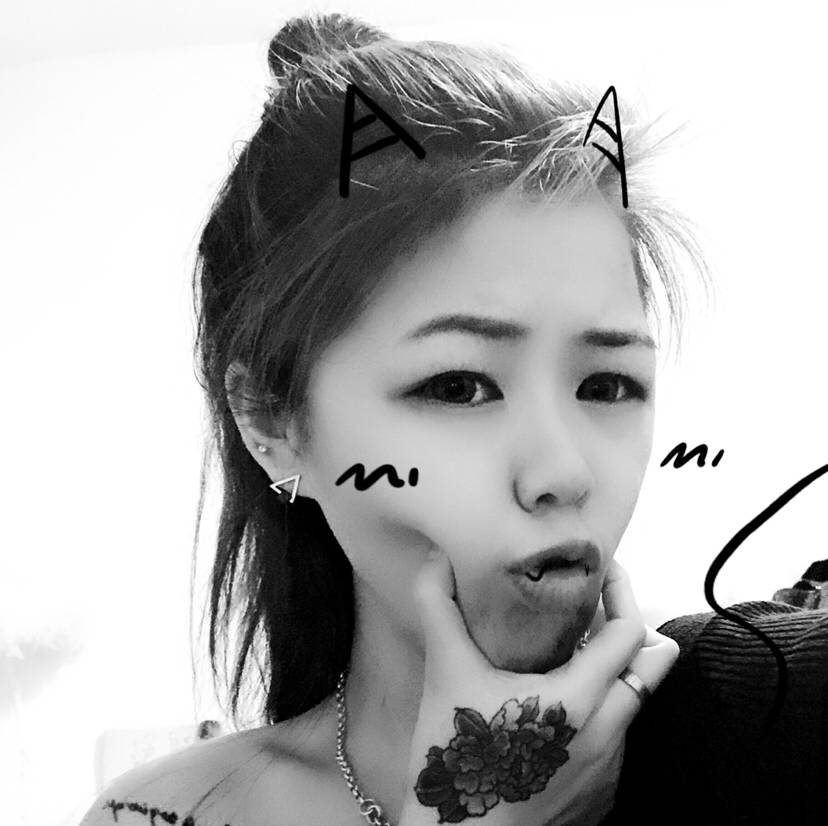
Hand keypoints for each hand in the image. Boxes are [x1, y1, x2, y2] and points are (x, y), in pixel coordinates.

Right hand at [397, 555, 678, 825]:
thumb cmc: (454, 762)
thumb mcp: (445, 677)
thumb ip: (440, 609)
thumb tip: (437, 561)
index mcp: (579, 700)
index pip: (629, 630)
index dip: (621, 589)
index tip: (603, 569)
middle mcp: (609, 734)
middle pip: (655, 664)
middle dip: (631, 626)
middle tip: (595, 607)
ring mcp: (611, 770)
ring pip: (636, 702)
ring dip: (613, 671)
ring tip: (567, 657)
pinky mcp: (603, 796)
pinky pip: (619, 739)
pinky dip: (601, 712)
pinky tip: (556, 711)